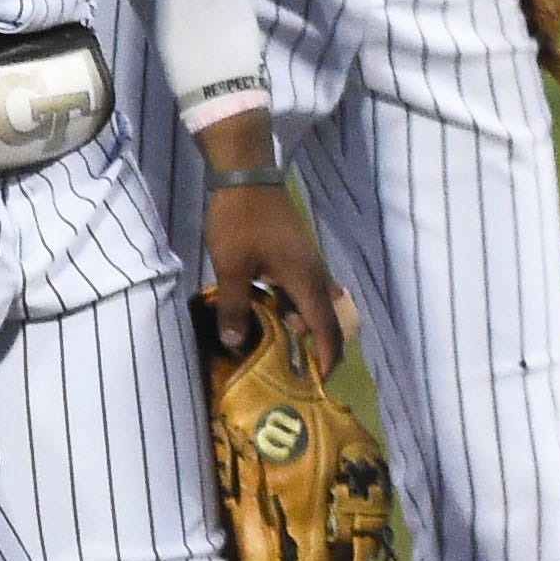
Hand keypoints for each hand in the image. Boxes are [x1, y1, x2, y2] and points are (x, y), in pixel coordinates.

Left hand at [204, 182, 342, 378]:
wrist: (246, 177)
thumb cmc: (242, 221)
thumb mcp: (232, 266)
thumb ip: (234, 307)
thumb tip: (236, 344)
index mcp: (305, 279)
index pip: (326, 326)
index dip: (328, 356)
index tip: (321, 383)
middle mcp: (314, 273)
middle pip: (326, 317)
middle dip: (318, 346)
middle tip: (299, 371)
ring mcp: (307, 262)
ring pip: (314, 303)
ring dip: (303, 326)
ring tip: (282, 349)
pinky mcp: (295, 255)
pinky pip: (303, 290)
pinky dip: (294, 308)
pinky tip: (271, 314)